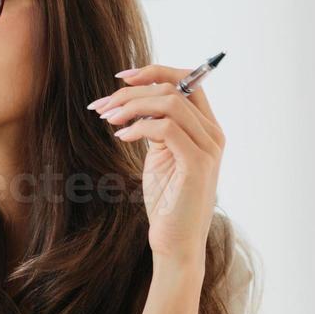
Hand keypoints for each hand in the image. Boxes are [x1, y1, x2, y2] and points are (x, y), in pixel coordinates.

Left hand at [88, 65, 224, 262]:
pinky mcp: (197, 164)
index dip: (153, 72)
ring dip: (131, 106)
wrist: (175, 241)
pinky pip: (165, 128)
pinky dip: (138, 127)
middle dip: (131, 92)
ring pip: (169, 102)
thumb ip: (157, 127)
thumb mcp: (161, 155)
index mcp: (206, 127)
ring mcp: (208, 148)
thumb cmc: (166, 200)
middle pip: (174, 88)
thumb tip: (135, 103)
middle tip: (102, 106)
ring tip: (107, 119)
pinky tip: (121, 136)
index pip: (187, 81)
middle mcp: (212, 133)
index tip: (121, 78)